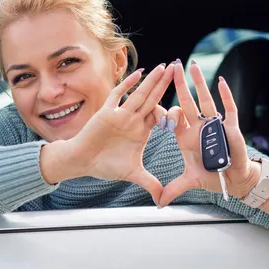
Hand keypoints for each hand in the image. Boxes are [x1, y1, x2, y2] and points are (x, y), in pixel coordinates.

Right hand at [42, 63, 174, 201]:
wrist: (82, 161)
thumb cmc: (105, 165)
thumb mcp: (132, 174)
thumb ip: (150, 183)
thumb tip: (163, 202)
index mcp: (141, 131)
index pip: (161, 116)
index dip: (172, 110)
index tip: (186, 107)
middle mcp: (133, 120)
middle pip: (153, 99)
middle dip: (166, 85)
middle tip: (180, 70)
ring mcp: (120, 114)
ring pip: (140, 94)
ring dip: (152, 81)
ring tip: (166, 67)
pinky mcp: (107, 112)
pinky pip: (119, 95)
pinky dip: (128, 84)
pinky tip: (139, 73)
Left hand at [158, 60, 260, 206]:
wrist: (234, 180)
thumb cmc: (212, 176)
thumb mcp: (189, 181)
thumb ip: (172, 189)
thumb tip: (157, 203)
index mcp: (185, 136)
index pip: (170, 119)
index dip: (161, 112)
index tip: (151, 103)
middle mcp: (197, 127)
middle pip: (185, 102)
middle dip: (178, 85)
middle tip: (170, 68)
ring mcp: (214, 125)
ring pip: (205, 100)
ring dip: (199, 83)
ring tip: (191, 66)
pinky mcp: (230, 127)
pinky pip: (228, 108)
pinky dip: (225, 95)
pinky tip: (220, 81)